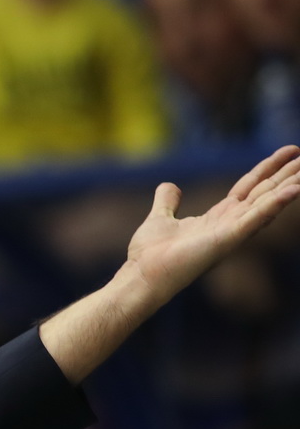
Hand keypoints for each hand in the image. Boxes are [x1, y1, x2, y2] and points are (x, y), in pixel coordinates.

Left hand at [124, 145, 299, 302]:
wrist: (142, 276)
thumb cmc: (150, 255)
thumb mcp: (160, 218)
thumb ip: (167, 202)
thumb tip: (170, 186)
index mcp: (218, 217)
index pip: (250, 187)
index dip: (268, 168)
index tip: (289, 152)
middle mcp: (230, 224)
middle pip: (264, 192)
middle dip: (286, 174)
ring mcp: (231, 232)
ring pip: (266, 203)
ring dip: (288, 186)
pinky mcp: (227, 239)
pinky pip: (256, 217)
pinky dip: (275, 204)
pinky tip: (294, 189)